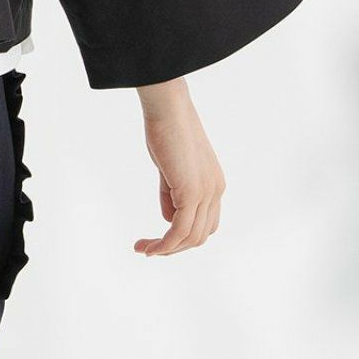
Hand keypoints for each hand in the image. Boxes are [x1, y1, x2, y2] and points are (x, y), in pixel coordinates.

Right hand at [133, 79, 225, 257]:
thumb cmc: (166, 130)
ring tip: (142, 248)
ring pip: (190, 237)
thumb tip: (168, 218)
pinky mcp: (192, 193)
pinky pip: (179, 230)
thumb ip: (171, 193)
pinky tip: (147, 247)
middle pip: (199, 236)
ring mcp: (207, 192)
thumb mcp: (170, 167)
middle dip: (173, 248)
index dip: (183, 236)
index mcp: (214, 184)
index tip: (157, 237)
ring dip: (165, 249)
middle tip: (146, 248)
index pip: (205, 224)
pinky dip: (163, 244)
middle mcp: (216, 191)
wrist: (168, 109)